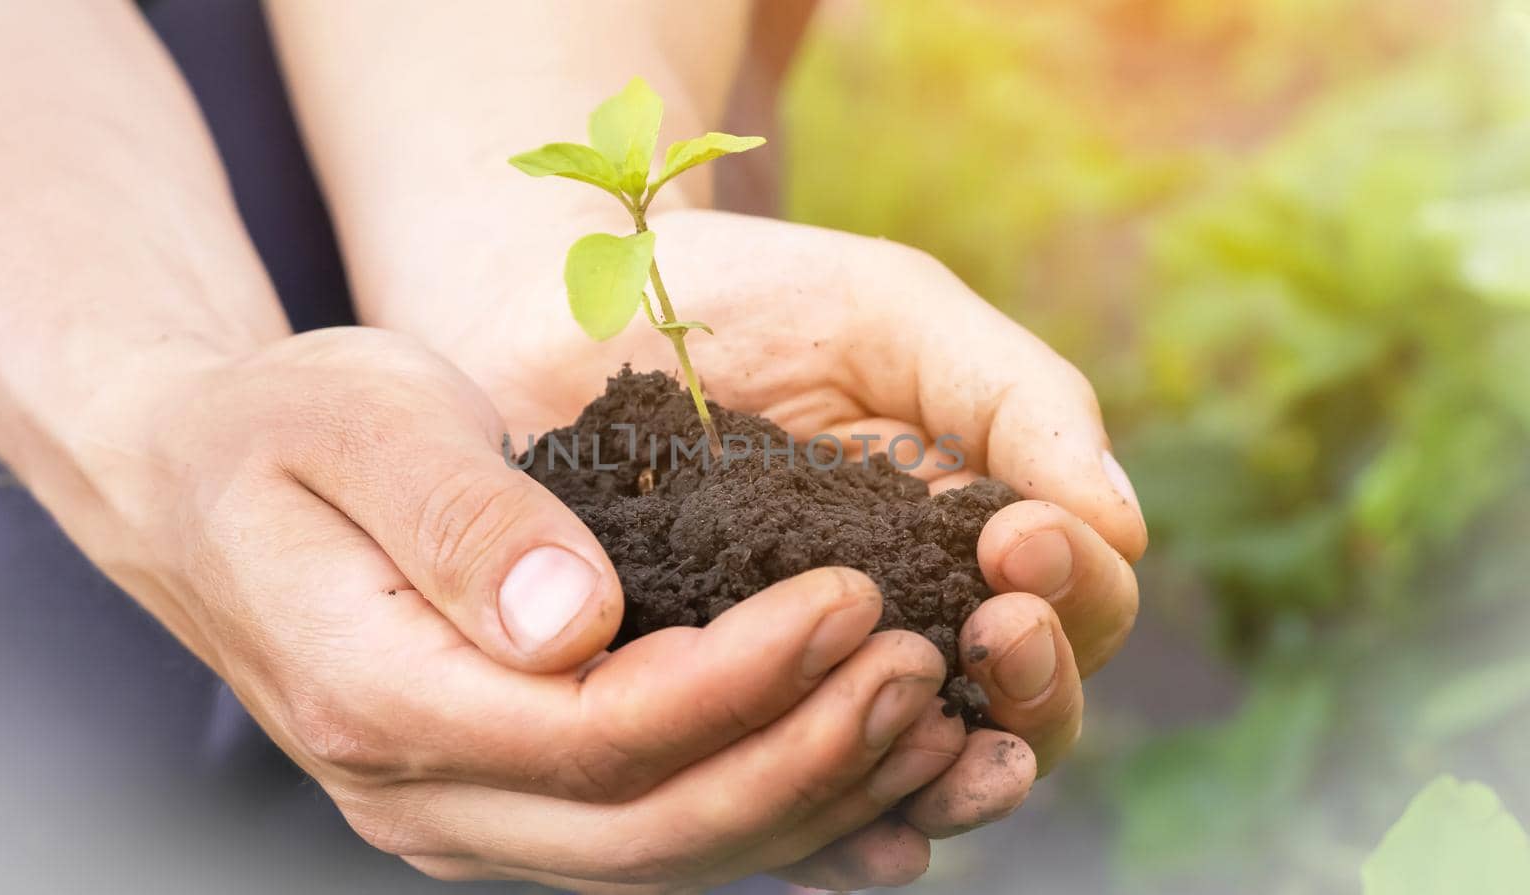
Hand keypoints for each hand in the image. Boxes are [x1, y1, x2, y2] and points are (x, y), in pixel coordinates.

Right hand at [99, 326, 970, 892]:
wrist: (204, 488)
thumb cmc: (282, 433)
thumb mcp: (356, 426)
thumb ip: (458, 521)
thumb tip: (574, 623)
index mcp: (380, 695)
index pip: (600, 733)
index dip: (744, 680)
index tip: (852, 599)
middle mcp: (421, 792)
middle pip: (650, 825)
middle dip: (805, 755)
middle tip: (918, 666)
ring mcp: (462, 813)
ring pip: (663, 854)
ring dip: (806, 798)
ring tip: (926, 720)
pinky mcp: (502, 799)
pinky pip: (650, 836)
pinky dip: (764, 810)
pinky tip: (861, 772)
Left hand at [431, 209, 1144, 884]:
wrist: (564, 312)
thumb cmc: (739, 297)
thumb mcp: (890, 314)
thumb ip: (1016, 396)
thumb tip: (1125, 525)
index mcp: (972, 521)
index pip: (1083, 598)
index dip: (1075, 584)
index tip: (1014, 536)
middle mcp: (915, 609)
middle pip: (1029, 701)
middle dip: (1035, 678)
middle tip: (990, 625)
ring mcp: (824, 669)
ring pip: (933, 766)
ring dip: (959, 767)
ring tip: (933, 722)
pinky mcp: (727, 708)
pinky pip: (808, 797)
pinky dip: (849, 828)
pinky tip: (861, 832)